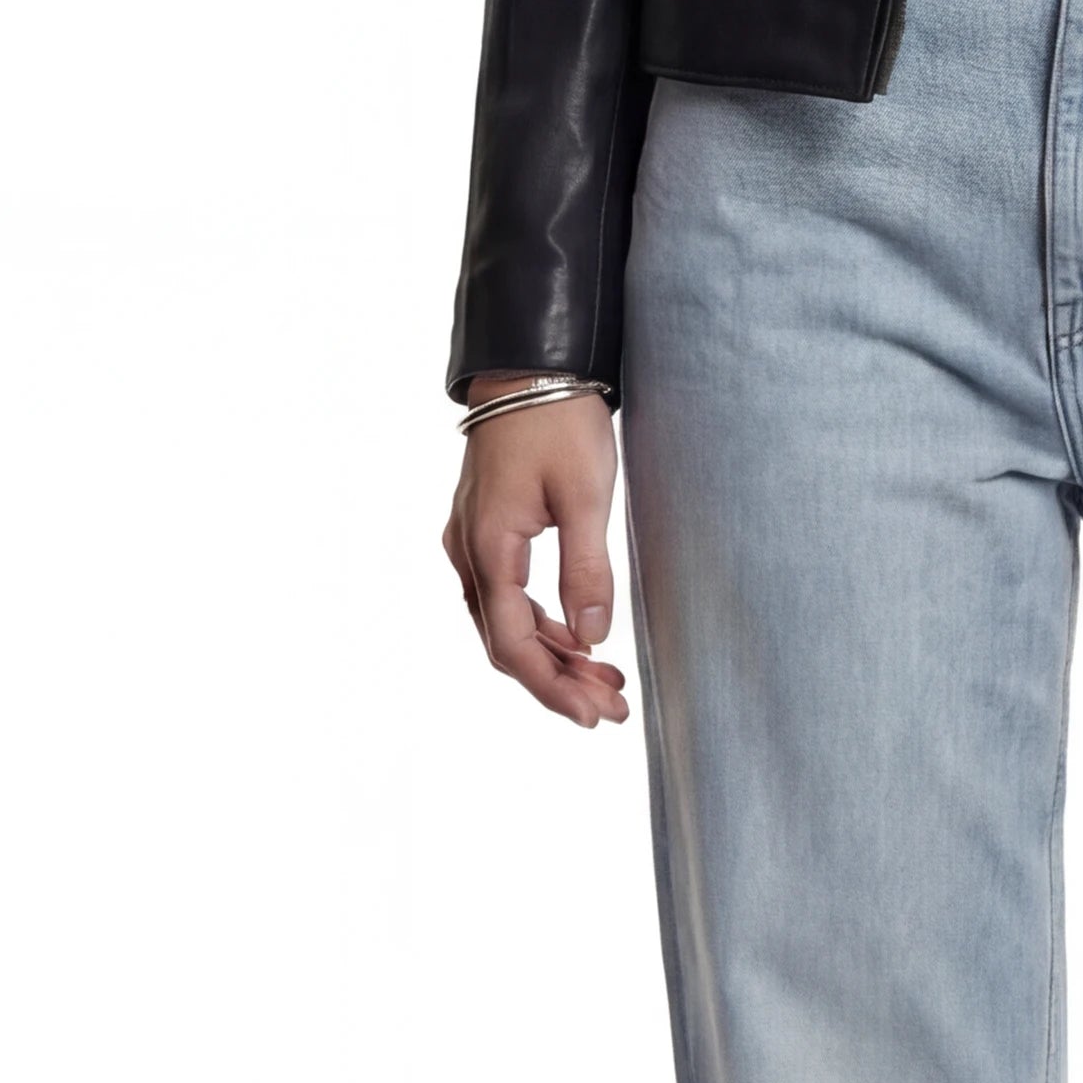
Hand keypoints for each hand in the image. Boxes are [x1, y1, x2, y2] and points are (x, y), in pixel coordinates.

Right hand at [443, 385, 629, 726]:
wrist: (529, 365)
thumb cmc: (558, 419)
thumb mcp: (587, 494)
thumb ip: (587, 569)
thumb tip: (594, 638)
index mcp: (489, 549)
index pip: (513, 644)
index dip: (552, 688)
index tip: (593, 716)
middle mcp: (469, 552)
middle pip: (506, 641)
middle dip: (558, 680)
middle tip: (612, 708)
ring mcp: (472, 540)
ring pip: (505, 620)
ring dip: (553, 654)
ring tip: (606, 681)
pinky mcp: (485, 527)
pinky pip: (506, 593)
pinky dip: (542, 622)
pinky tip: (579, 636)